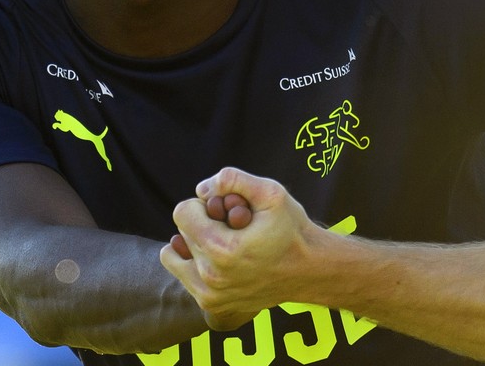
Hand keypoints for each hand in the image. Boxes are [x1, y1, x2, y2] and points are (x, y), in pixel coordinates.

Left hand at [160, 167, 322, 329]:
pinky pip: (185, 277)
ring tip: (224, 244)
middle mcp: (210, 276)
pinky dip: (197, 265)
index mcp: (221, 248)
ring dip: (194, 245)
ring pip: (175, 257)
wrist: (309, 270)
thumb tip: (202, 188)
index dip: (204, 204)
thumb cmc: (291, 229)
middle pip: (181, 233)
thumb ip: (234, 178)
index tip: (226, 210)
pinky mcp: (211, 305)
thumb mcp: (271, 192)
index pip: (182, 213)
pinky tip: (223, 261)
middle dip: (203, 224)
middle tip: (233, 228)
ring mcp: (209, 295)